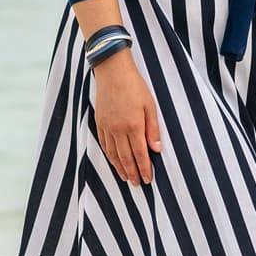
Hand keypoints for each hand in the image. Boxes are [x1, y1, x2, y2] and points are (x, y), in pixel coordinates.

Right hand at [91, 52, 162, 184]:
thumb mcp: (150, 106)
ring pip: (113, 153)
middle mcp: (118, 130)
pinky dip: (109, 155)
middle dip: (132, 173)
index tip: (148, 180)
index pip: (140, 154)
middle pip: (125, 158)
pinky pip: (104, 144)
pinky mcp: (99, 122)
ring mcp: (107, 127)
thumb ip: (153, 129)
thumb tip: (156, 150)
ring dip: (119, 168)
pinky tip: (113, 161)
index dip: (144, 169)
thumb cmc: (135, 86)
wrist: (112, 71)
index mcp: (133, 126)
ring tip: (125, 178)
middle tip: (137, 184)